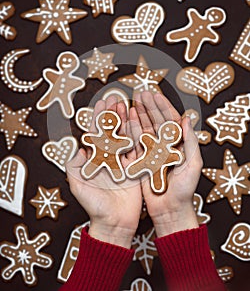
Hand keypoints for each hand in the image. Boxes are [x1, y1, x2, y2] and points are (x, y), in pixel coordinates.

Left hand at [66, 96, 141, 247]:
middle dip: (112, 114)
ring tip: (126, 104)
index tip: (101, 103)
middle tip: (115, 97)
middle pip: (111, 131)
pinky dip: (138, 134)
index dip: (98, 118)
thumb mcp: (78, 184)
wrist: (114, 223)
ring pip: (125, 136)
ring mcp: (123, 161)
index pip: (96, 134)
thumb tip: (74, 145)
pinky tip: (138, 121)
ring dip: (125, 120)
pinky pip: (137, 148)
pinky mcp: (135, 167)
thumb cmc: (94, 206)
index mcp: (95, 159)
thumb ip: (74, 164)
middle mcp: (109, 157)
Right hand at [133, 91, 201, 236]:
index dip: (162, 106)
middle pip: (155, 121)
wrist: (170, 209)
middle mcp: (164, 146)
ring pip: (144, 129)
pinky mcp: (141, 160)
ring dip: (138, 115)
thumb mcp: (193, 165)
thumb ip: (190, 141)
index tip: (154, 94)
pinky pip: (135, 142)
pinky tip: (126, 119)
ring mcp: (152, 152)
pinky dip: (130, 130)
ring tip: (132, 101)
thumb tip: (187, 119)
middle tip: (140, 93)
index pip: (170, 120)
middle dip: (148, 106)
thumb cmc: (184, 190)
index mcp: (178, 144)